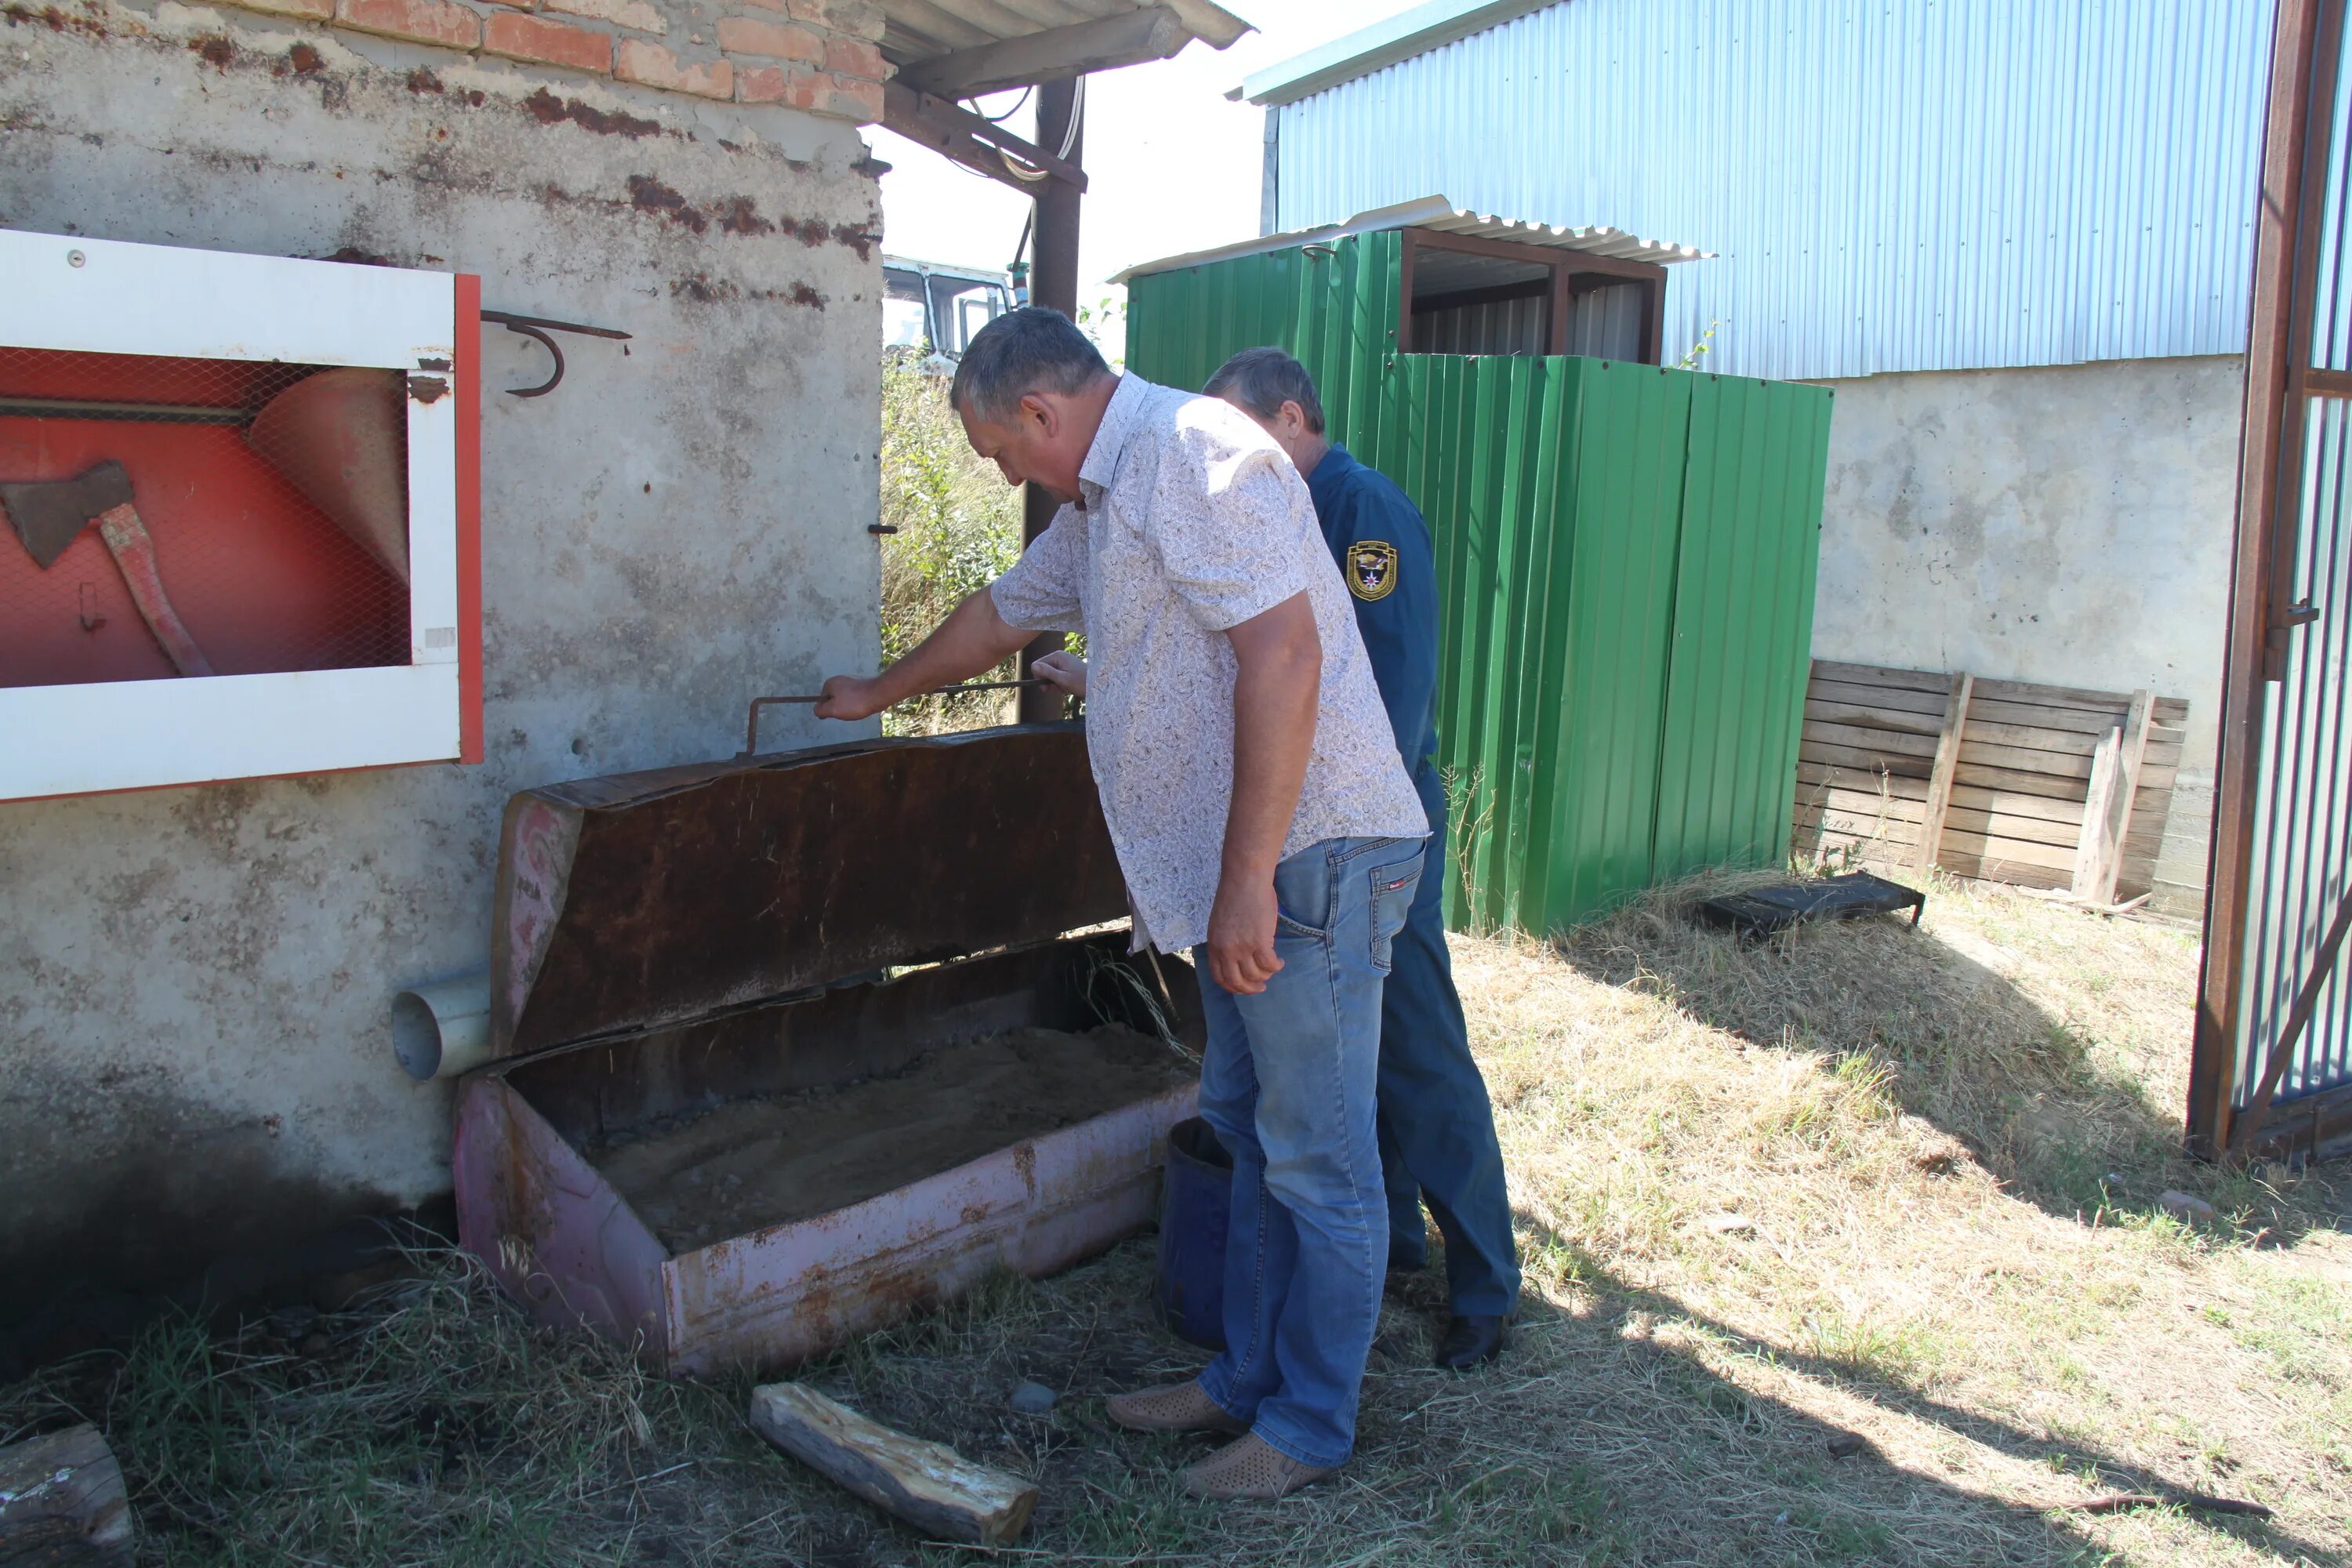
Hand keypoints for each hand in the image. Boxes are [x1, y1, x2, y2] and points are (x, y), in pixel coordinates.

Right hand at [814, 675, 884, 720]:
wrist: (879, 694)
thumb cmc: (855, 702)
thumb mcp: (833, 709)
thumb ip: (820, 710)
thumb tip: (816, 710)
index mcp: (829, 683)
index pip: (822, 701)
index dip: (829, 710)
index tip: (839, 711)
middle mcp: (839, 679)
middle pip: (834, 700)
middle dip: (840, 708)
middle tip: (849, 710)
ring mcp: (851, 680)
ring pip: (845, 699)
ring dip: (850, 706)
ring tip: (857, 708)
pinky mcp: (861, 684)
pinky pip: (854, 697)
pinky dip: (857, 703)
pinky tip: (863, 705)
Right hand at [1033, 649, 1088, 698]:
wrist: (1097, 685)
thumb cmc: (1081, 683)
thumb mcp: (1063, 679)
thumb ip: (1048, 672)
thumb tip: (1033, 666)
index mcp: (1057, 656)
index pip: (1036, 665)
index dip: (1039, 677)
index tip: (1047, 688)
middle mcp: (1059, 655)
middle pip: (1042, 669)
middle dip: (1047, 681)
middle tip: (1057, 689)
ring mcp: (1063, 661)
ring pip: (1049, 673)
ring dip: (1054, 684)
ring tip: (1064, 689)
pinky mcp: (1067, 666)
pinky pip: (1056, 675)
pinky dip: (1059, 682)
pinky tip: (1066, 687)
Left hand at [1205, 873, 1282, 994]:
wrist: (1245, 878)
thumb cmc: (1235, 895)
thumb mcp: (1220, 923)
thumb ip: (1225, 941)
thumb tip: (1236, 957)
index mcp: (1214, 945)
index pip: (1220, 977)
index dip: (1233, 987)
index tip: (1243, 987)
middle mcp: (1225, 949)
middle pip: (1237, 982)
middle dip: (1250, 989)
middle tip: (1261, 987)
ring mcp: (1242, 946)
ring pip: (1255, 975)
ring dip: (1266, 975)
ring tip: (1273, 967)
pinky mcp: (1259, 941)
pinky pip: (1269, 964)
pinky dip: (1276, 966)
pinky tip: (1280, 961)